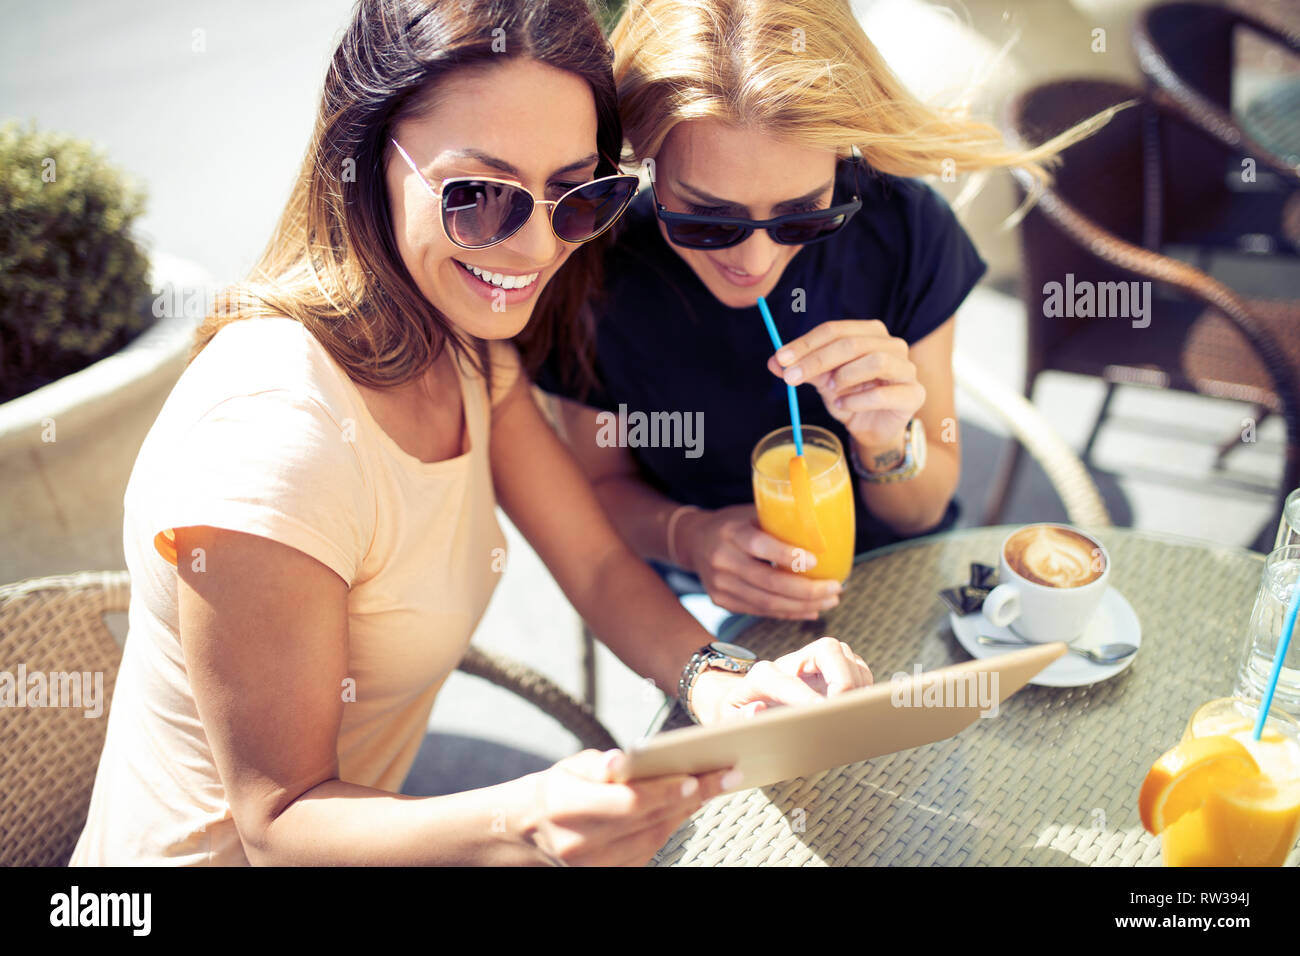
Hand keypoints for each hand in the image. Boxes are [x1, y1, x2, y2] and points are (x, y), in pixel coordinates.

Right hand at [518, 749, 737, 865]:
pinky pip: (647, 853)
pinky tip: (686, 808)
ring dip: (686, 813)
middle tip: (724, 776)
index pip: (628, 801)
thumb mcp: (568, 768)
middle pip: (648, 821)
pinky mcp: (606, 874)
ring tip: (713, 788)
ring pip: (653, 840)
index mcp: (565, 807)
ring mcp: (593, 864)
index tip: (697, 776)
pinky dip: (669, 829)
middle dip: (691, 797)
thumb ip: (597, 765)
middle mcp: (579, 842)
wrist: (527, 832)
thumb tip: (621, 762)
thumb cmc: (554, 792)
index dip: (665, 790)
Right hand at [677, 503, 842, 619]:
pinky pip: (761, 612)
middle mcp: (722, 560)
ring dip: (803, 606)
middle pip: (769, 583)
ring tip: (829, 601)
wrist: (694, 541)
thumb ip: (780, 522)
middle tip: (835, 589)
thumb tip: (826, 533)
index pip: (760, 546)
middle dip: (807, 591)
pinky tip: (810, 610)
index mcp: (731, 532)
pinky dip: (789, 613)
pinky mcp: (722, 601)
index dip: (788, 556)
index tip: (816, 560)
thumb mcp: (751, 513)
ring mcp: (720, 585)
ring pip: (768, 603)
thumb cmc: (734, 524)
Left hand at [691, 637, 873, 721]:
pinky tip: (857, 708)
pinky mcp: (834, 668)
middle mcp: (792, 661)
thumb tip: (757, 710)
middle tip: (845, 710)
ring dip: (857, 684)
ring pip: (847, 656)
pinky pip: (859, 667)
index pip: (783, 679)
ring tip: (853, 712)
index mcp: (762, 675)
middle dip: (842, 678)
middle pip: (827, 649)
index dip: (802, 695)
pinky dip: (864, 686)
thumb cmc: (740, 712)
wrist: (746, 699)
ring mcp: (815, 660)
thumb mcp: (728, 720)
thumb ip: (737, 720)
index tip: (819, 711)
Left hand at [766, 319, 924, 460]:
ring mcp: (907, 369)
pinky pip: (885, 393)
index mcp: (870, 333)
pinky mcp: (913, 395)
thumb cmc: (849, 396)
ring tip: (830, 391)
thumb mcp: (822, 380)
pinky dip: (857, 400)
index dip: (806, 343)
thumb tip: (774, 361)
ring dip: (844, 376)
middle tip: (792, 377)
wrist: (871, 428)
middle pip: (852, 343)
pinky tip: (842, 406)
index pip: (835, 330)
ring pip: (876, 361)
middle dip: (817, 360)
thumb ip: (801, 368)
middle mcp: (892, 345)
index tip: (781, 358)